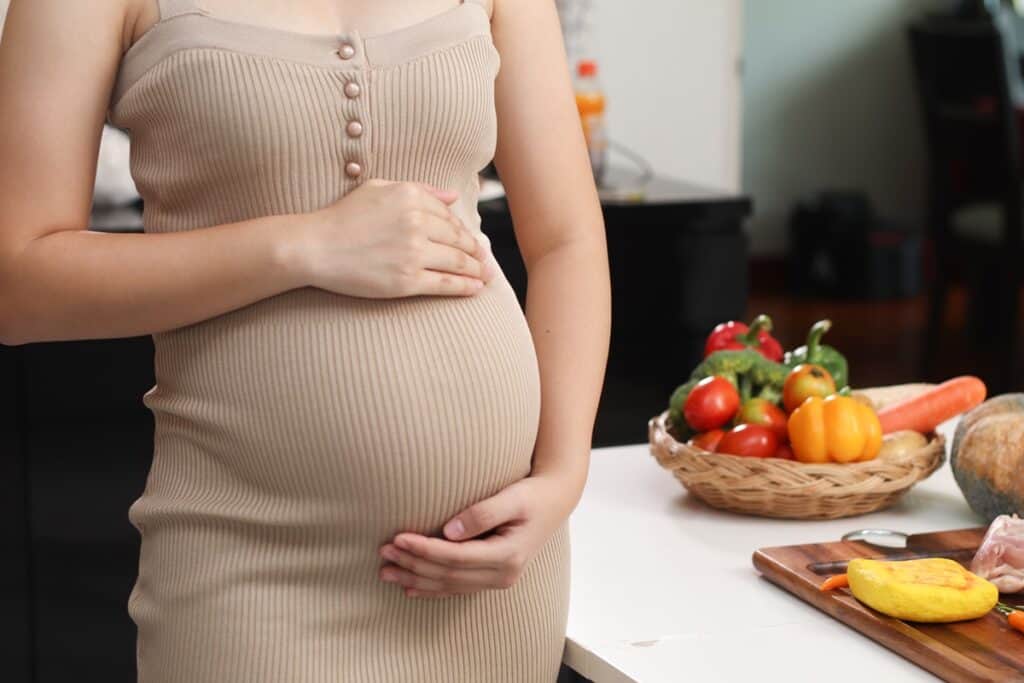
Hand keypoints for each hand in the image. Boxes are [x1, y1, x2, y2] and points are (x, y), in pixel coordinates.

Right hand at [293, 179, 494, 297]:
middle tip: (486, 260)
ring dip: (476, 270)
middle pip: (459, 239)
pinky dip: (465, 287)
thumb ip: (420, 190)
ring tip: (486, 275)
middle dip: (476, 251)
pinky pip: (445, 284)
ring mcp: (413, 253)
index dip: (463, 230)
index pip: (449, 216)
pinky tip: (475, 288)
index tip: (471, 240)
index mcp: (410, 197)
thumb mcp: (379, 189)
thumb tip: (453, 196)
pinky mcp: (407, 280)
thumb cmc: (343, 217)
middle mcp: (416, 223)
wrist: (315, 247)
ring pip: (457, 262)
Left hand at [377, 473, 578, 597]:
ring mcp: (499, 580)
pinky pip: (457, 588)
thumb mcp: (513, 497)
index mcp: (508, 555)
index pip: (456, 557)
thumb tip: (449, 531)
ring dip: (416, 579)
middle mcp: (503, 574)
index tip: (399, 538)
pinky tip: (410, 588)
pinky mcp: (493, 577)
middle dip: (413, 565)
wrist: (554, 501)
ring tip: (386, 571)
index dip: (425, 550)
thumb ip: (483, 513)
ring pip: (449, 585)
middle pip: (448, 575)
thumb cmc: (532, 495)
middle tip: (384, 552)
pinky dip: (431, 589)